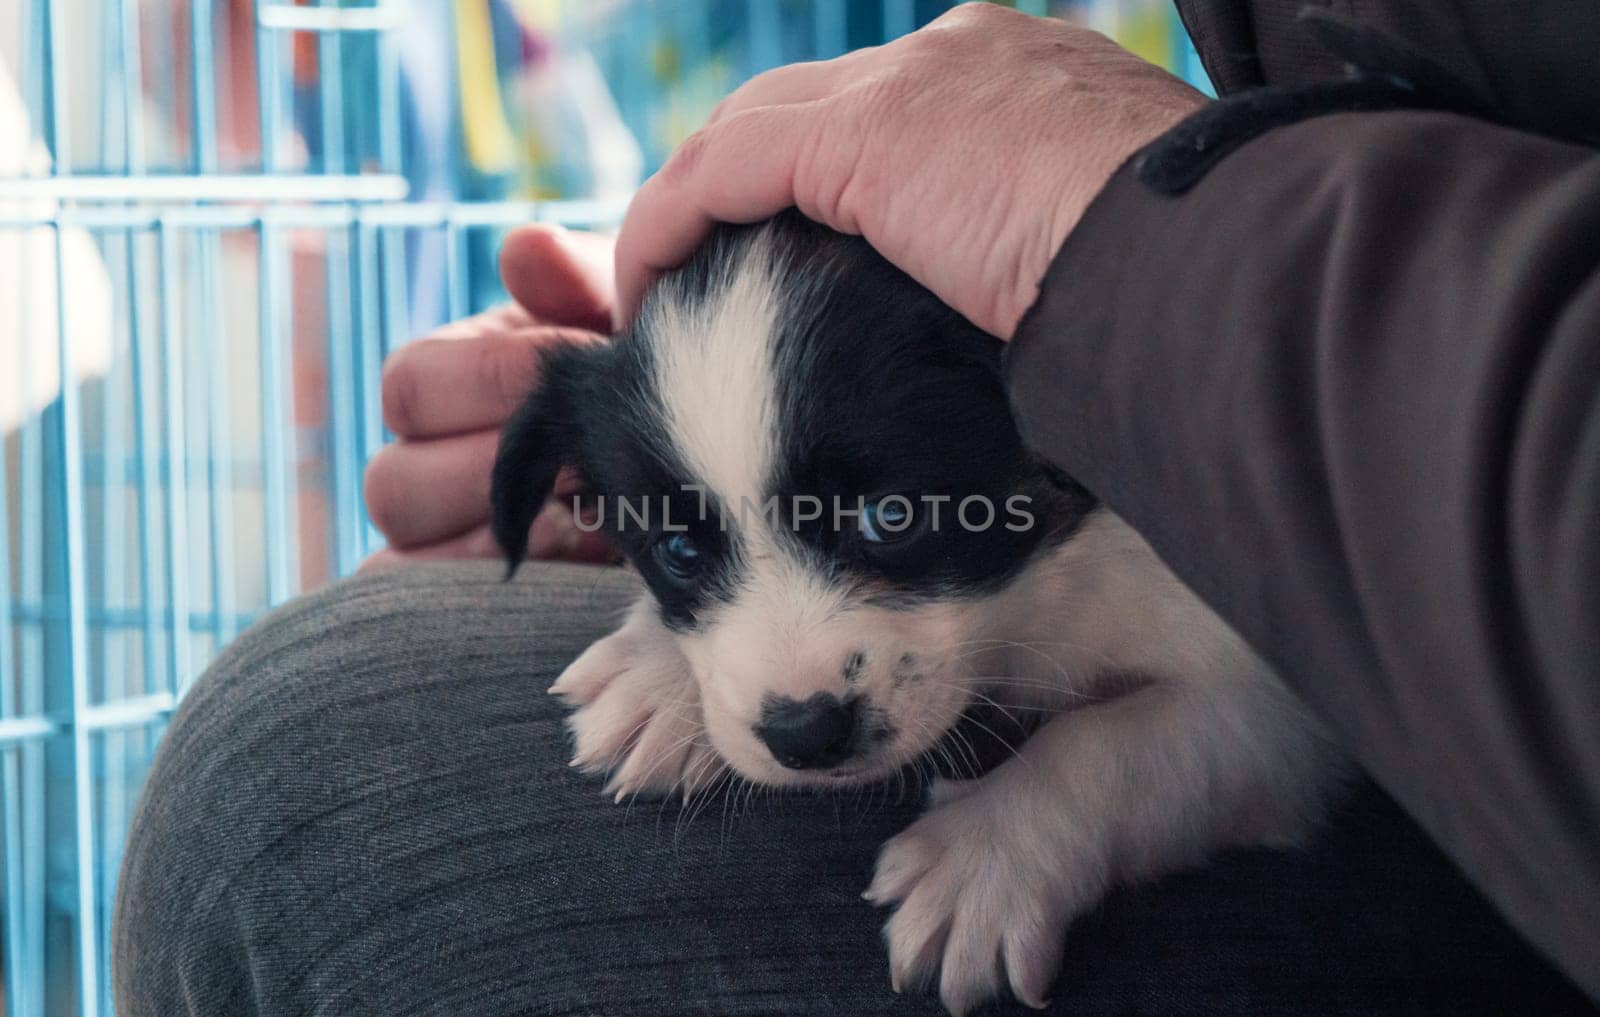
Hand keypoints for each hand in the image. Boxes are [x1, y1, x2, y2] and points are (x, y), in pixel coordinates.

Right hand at [362, 225, 619, 570]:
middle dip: (490, 472)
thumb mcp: (625, 317)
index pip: (411, 386)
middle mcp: (430, 454)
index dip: (486, 383)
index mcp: (455, 375)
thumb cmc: (653, 375)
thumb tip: (525, 250)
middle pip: (393, 481)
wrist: (707, 454)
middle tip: (580, 462)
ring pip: (403, 551)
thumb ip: (579, 282)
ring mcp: (440, 532)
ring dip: (493, 537)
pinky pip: (422, 603)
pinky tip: (563, 561)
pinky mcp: (463, 591)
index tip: (574, 369)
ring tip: (581, 517)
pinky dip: (481, 586)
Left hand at [614, 3, 1206, 338]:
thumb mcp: (1104, 250)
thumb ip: (1041, 253)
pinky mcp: (863, 134)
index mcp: (1019, 79)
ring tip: (663, 286)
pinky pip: (725, 173)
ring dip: (695, 210)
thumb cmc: (1179, 280)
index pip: (882, 114)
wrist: (1203, 255)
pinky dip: (674, 226)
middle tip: (703, 268)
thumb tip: (1016, 323)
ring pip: (752, 133)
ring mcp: (911, 84)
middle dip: (742, 186)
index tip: (793, 255)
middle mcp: (958, 59)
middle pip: (803, 111)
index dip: (819, 180)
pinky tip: (648, 283)